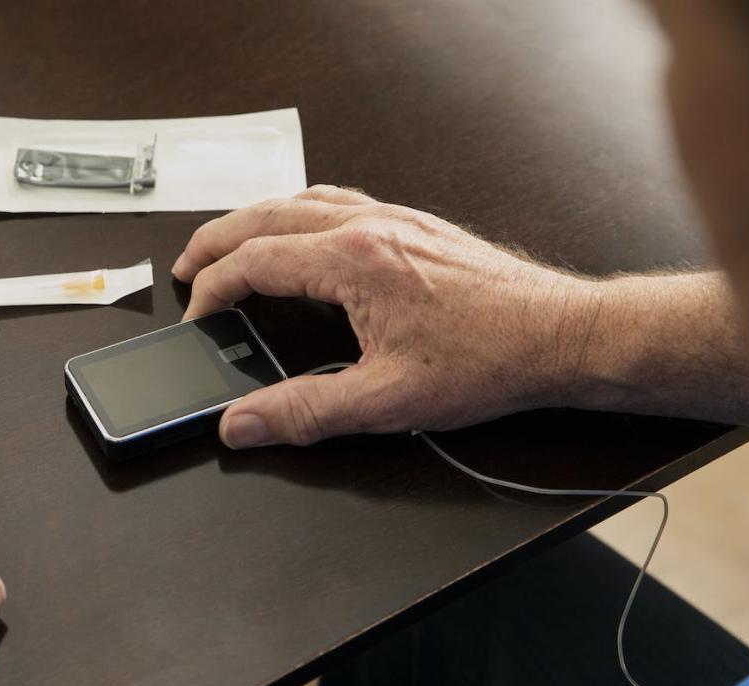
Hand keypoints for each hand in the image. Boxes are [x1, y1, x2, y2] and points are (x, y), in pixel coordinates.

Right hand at [173, 185, 598, 447]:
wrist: (560, 335)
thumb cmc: (489, 360)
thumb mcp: (387, 400)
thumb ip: (305, 410)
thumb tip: (243, 422)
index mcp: (355, 261)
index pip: (256, 261)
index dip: (215, 288)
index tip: (198, 316)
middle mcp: (370, 226)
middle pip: (267, 215)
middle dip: (218, 240)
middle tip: (188, 268)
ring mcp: (394, 219)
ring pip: (302, 200)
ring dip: (256, 220)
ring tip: (231, 246)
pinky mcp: (414, 225)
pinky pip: (338, 201)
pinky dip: (298, 213)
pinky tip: (300, 234)